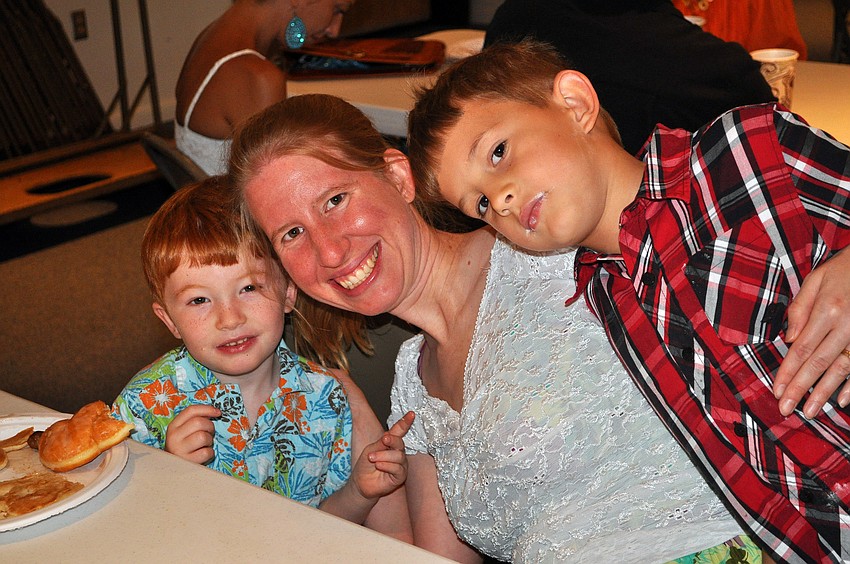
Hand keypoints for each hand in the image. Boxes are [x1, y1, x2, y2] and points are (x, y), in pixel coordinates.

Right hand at [164, 404, 219, 463]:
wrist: (173, 468)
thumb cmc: (183, 446)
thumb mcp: (184, 431)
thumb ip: (194, 420)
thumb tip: (214, 412)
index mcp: (173, 426)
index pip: (191, 411)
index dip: (207, 409)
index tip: (218, 412)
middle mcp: (174, 437)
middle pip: (199, 422)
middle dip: (210, 426)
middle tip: (210, 433)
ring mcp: (179, 450)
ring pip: (203, 437)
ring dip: (209, 440)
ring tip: (205, 444)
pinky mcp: (187, 462)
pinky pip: (206, 452)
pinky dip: (210, 453)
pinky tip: (204, 454)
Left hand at [351, 411, 414, 499]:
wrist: (361, 482)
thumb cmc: (365, 465)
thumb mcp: (371, 449)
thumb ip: (381, 443)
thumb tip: (389, 435)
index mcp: (391, 444)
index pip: (399, 431)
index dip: (405, 423)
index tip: (411, 414)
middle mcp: (398, 453)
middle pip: (400, 443)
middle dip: (392, 440)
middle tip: (383, 440)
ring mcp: (400, 465)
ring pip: (398, 456)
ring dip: (384, 456)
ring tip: (372, 458)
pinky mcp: (400, 476)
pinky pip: (397, 468)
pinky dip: (387, 465)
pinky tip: (379, 466)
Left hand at [775, 249, 849, 417]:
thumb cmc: (845, 269)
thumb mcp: (817, 279)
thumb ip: (800, 308)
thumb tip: (789, 339)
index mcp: (827, 310)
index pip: (801, 348)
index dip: (787, 372)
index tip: (776, 391)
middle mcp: (846, 325)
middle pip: (818, 362)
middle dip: (800, 388)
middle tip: (786, 409)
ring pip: (841, 368)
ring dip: (825, 392)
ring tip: (810, 411)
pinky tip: (842, 400)